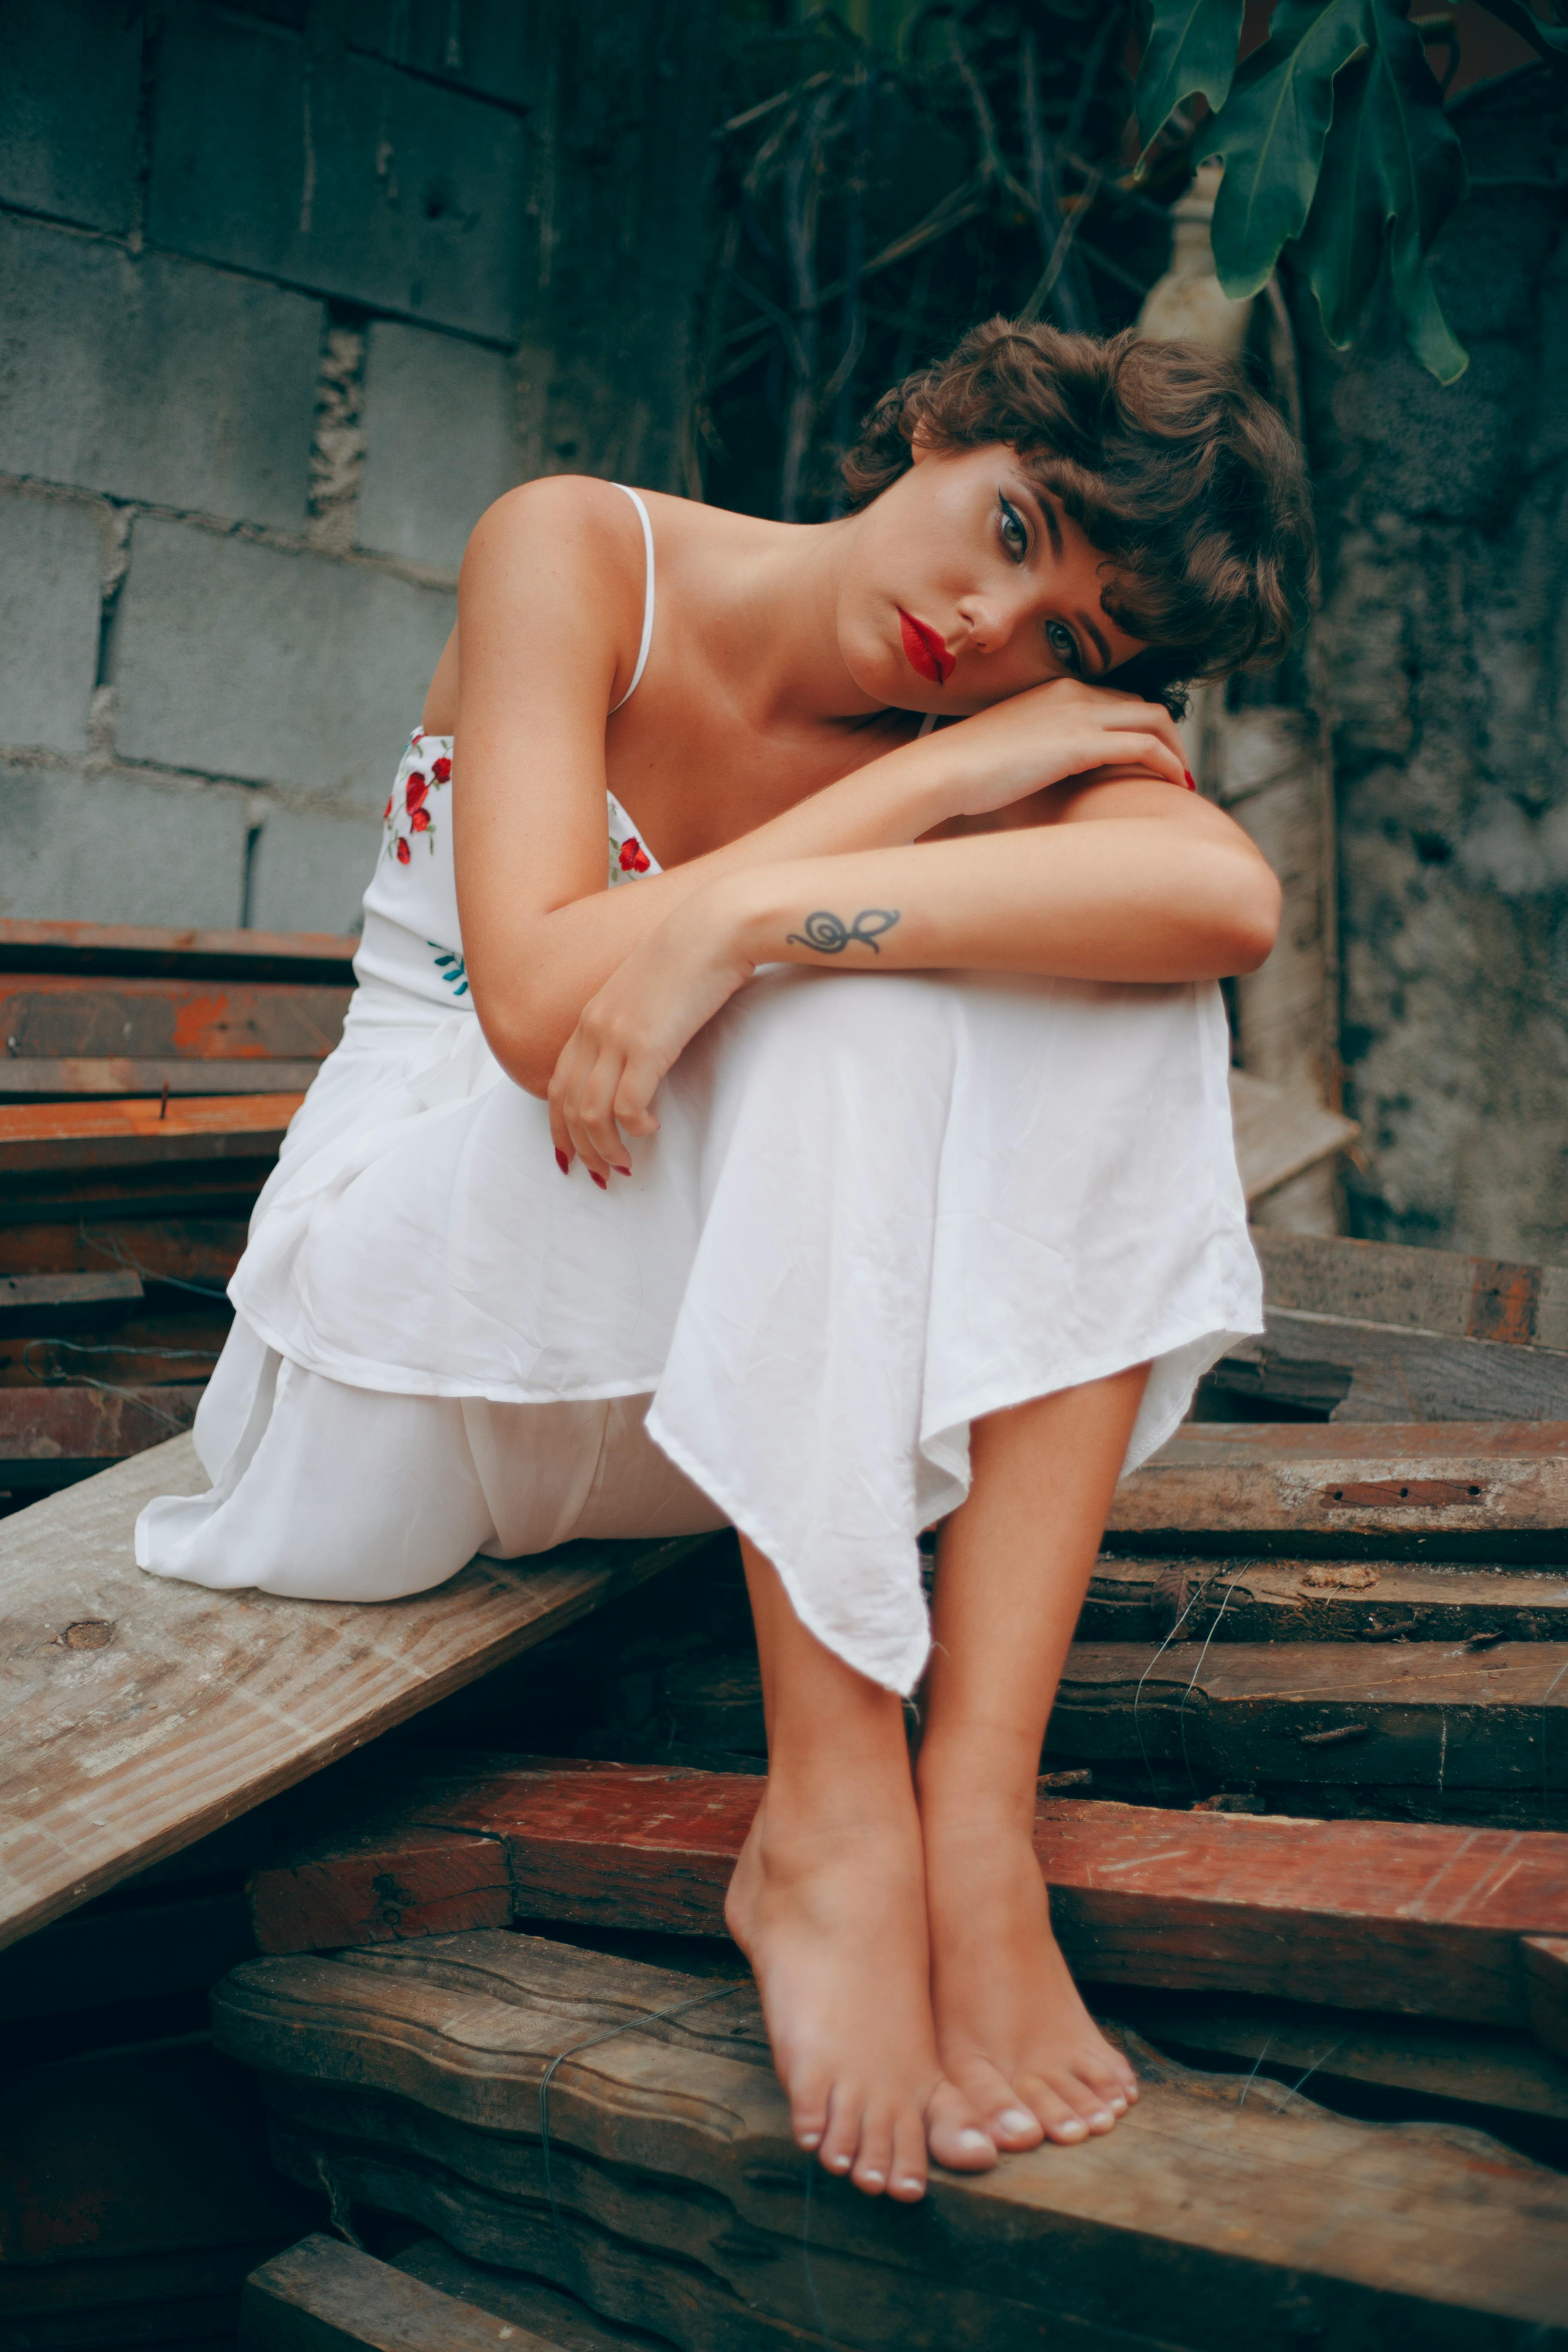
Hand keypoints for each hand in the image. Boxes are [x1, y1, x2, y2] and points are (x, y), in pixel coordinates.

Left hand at [547, 889, 752, 1182]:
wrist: (716, 927)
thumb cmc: (693, 957)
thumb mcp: (649, 992)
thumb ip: (633, 1023)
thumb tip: (640, 1058)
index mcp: (591, 1015)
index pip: (557, 1081)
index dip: (558, 1124)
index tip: (571, 1154)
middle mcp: (595, 1027)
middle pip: (568, 1103)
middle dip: (579, 1147)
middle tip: (600, 1175)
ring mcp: (618, 1036)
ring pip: (592, 1111)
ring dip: (606, 1146)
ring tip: (625, 1164)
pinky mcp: (648, 1045)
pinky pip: (629, 1104)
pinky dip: (637, 1126)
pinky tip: (652, 1130)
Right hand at [935, 677, 1189, 818]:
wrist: (941, 771)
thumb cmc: (963, 769)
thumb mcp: (1007, 747)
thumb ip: (1035, 747)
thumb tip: (1043, 770)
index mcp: (1054, 689)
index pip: (1115, 699)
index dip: (1139, 726)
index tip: (1149, 755)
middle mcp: (1072, 693)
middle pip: (1143, 705)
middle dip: (1168, 735)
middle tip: (1175, 768)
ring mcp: (1079, 716)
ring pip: (1154, 719)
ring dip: (1176, 749)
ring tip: (1183, 779)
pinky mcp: (1081, 745)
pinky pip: (1144, 747)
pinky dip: (1168, 763)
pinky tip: (1177, 785)